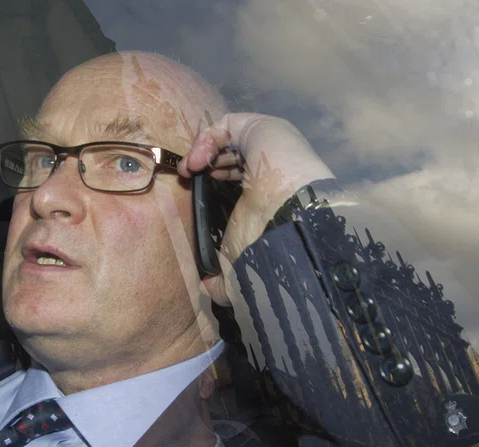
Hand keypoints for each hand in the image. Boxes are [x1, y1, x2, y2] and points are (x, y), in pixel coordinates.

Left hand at [178, 114, 333, 306]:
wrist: (289, 217)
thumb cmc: (269, 240)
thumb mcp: (239, 263)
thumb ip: (224, 280)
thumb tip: (209, 289)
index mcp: (268, 194)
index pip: (240, 180)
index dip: (215, 182)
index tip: (198, 191)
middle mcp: (271, 166)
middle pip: (234, 156)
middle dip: (208, 165)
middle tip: (191, 178)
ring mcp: (269, 145)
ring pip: (230, 139)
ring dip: (204, 152)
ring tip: (190, 170)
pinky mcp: (262, 127)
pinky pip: (227, 125)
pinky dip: (206, 139)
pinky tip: (198, 161)